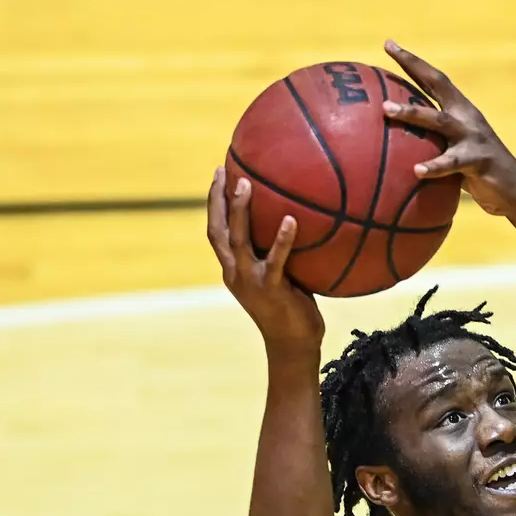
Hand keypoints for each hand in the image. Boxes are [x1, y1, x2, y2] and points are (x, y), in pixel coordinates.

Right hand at [207, 167, 323, 352]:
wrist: (293, 345)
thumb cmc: (293, 309)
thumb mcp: (282, 277)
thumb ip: (282, 252)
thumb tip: (300, 221)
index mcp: (234, 269)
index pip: (216, 231)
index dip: (214, 204)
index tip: (218, 175)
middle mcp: (235, 272)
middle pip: (217, 229)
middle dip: (216, 199)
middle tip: (222, 170)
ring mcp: (250, 281)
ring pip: (237, 239)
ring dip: (238, 210)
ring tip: (245, 184)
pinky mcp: (270, 289)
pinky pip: (275, 260)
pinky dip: (283, 239)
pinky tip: (291, 220)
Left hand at [381, 41, 515, 217]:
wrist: (515, 191)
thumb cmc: (478, 174)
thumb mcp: (454, 153)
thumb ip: (431, 144)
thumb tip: (394, 146)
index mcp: (461, 112)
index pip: (434, 80)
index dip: (413, 62)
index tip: (389, 44)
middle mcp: (467, 118)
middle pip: (439, 84)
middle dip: (414, 65)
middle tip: (389, 52)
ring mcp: (473, 137)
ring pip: (439, 121)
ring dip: (412, 112)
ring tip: (387, 110)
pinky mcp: (479, 160)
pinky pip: (452, 163)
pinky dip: (434, 166)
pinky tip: (416, 171)